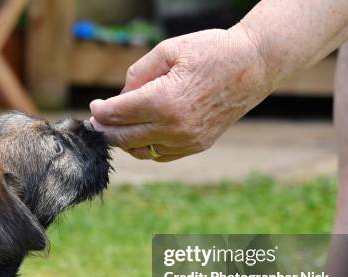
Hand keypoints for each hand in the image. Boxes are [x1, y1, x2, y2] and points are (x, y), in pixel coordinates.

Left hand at [89, 27, 272, 160]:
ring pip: (141, 150)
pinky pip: (161, 155)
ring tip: (116, 129)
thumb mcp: (169, 50)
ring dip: (124, 142)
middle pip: (125, 137)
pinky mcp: (197, 146)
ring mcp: (187, 140)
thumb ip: (139, 74)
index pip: (119, 114)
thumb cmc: (211, 52)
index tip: (94, 107)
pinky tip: (140, 135)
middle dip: (106, 130)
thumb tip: (121, 96)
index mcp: (164, 101)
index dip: (101, 112)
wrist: (253, 67)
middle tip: (96, 124)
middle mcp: (174, 126)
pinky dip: (146, 148)